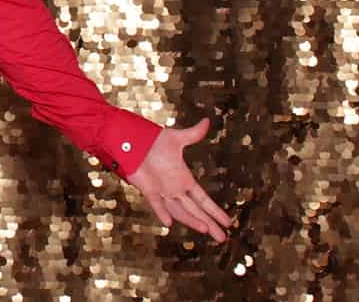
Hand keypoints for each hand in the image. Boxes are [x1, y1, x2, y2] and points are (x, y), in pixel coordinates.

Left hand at [126, 118, 231, 241]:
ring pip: (179, 210)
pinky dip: (162, 212)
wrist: (130, 140)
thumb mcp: (176, 138)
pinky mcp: (147, 188)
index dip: (214, 210)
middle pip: (195, 210)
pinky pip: (156, 203)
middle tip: (222, 238)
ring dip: (191, 220)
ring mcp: (161, 190)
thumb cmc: (152, 140)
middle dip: (209, 223)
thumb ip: (193, 134)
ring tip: (206, 230)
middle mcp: (174, 188)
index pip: (203, 199)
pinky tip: (169, 223)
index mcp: (184, 179)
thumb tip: (207, 121)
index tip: (228, 222)